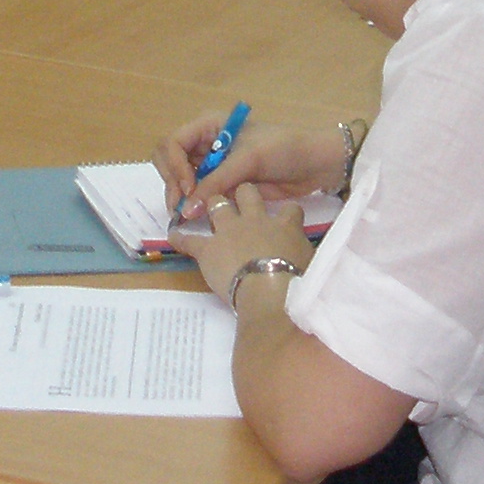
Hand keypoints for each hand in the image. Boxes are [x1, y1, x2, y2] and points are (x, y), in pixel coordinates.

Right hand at [153, 113, 337, 224]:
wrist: (314, 165)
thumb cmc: (283, 150)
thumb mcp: (249, 159)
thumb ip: (216, 182)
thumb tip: (186, 209)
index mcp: (209, 125)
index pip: (174, 143)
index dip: (175, 166)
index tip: (187, 188)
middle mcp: (206, 143)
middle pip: (170, 161)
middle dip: (172, 183)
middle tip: (181, 207)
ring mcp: (213, 165)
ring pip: (181, 180)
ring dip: (181, 196)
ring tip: (189, 215)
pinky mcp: (224, 184)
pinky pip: (199, 195)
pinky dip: (195, 205)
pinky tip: (199, 218)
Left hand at [169, 183, 312, 301]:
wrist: (270, 291)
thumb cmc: (296, 279)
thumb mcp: (311, 263)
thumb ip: (304, 253)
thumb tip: (306, 257)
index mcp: (284, 225)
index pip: (290, 210)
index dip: (287, 214)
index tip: (287, 219)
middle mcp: (255, 220)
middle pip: (248, 193)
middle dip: (244, 194)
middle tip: (241, 202)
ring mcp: (229, 231)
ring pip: (217, 204)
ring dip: (213, 206)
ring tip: (210, 209)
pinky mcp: (208, 249)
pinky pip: (190, 240)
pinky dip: (180, 238)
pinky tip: (172, 235)